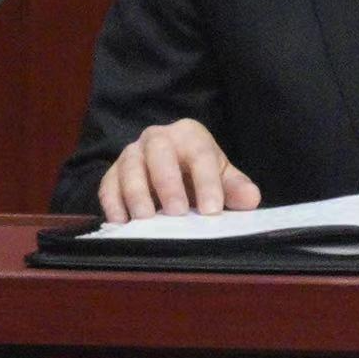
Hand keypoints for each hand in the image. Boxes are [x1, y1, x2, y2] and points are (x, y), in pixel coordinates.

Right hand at [98, 118, 261, 221]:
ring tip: (147, 220)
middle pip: (159, 152)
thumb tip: (250, 198)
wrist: (167, 169)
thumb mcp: (220, 176)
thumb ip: (235, 188)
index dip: (207, 182)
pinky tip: (122, 222)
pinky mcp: (112, 174)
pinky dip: (113, 203)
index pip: (200, 154)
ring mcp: (131, 155)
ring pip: (129, 167)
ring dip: (137, 194)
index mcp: (189, 135)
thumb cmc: (197, 172)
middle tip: (176, 212)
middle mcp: (157, 139)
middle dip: (168, 182)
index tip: (212, 210)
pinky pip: (108, 185)